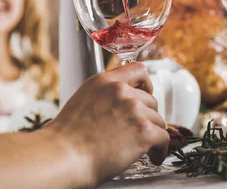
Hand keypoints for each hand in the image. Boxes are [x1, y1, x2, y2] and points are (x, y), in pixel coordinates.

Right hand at [45, 63, 168, 186]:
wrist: (63, 157)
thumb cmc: (67, 138)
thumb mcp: (82, 100)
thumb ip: (104, 95)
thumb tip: (120, 103)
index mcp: (105, 81)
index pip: (138, 70)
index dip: (146, 85)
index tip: (147, 95)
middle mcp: (121, 91)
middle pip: (151, 100)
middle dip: (147, 117)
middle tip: (139, 131)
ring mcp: (134, 109)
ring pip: (158, 120)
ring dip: (152, 134)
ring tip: (143, 148)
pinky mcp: (143, 130)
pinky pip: (164, 138)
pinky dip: (161, 150)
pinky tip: (153, 156)